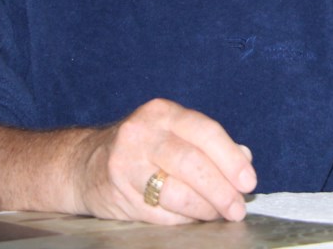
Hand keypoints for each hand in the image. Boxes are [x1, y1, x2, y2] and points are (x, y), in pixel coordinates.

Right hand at [72, 98, 256, 224]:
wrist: (85, 164)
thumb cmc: (143, 147)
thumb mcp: (174, 132)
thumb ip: (210, 143)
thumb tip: (245, 158)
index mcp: (162, 113)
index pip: (205, 132)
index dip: (231, 159)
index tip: (248, 182)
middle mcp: (142, 133)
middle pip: (191, 163)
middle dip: (221, 190)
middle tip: (237, 208)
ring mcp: (127, 164)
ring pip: (176, 192)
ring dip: (205, 208)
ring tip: (220, 214)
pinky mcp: (119, 194)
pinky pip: (161, 212)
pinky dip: (184, 218)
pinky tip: (194, 217)